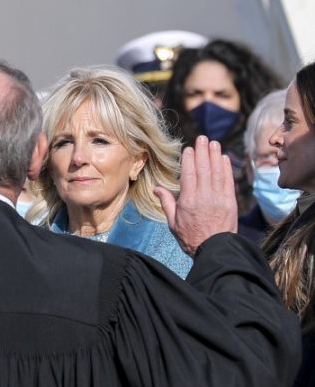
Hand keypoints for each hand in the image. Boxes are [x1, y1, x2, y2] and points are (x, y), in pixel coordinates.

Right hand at [155, 135, 237, 255]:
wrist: (215, 249)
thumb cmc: (190, 237)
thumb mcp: (173, 223)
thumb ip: (167, 203)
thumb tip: (157, 189)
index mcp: (187, 201)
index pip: (188, 174)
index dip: (189, 159)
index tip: (189, 149)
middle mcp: (203, 196)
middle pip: (203, 169)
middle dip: (203, 152)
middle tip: (203, 138)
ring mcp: (218, 198)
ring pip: (217, 171)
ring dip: (215, 155)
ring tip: (214, 143)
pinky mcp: (230, 201)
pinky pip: (228, 180)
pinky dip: (226, 167)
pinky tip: (224, 158)